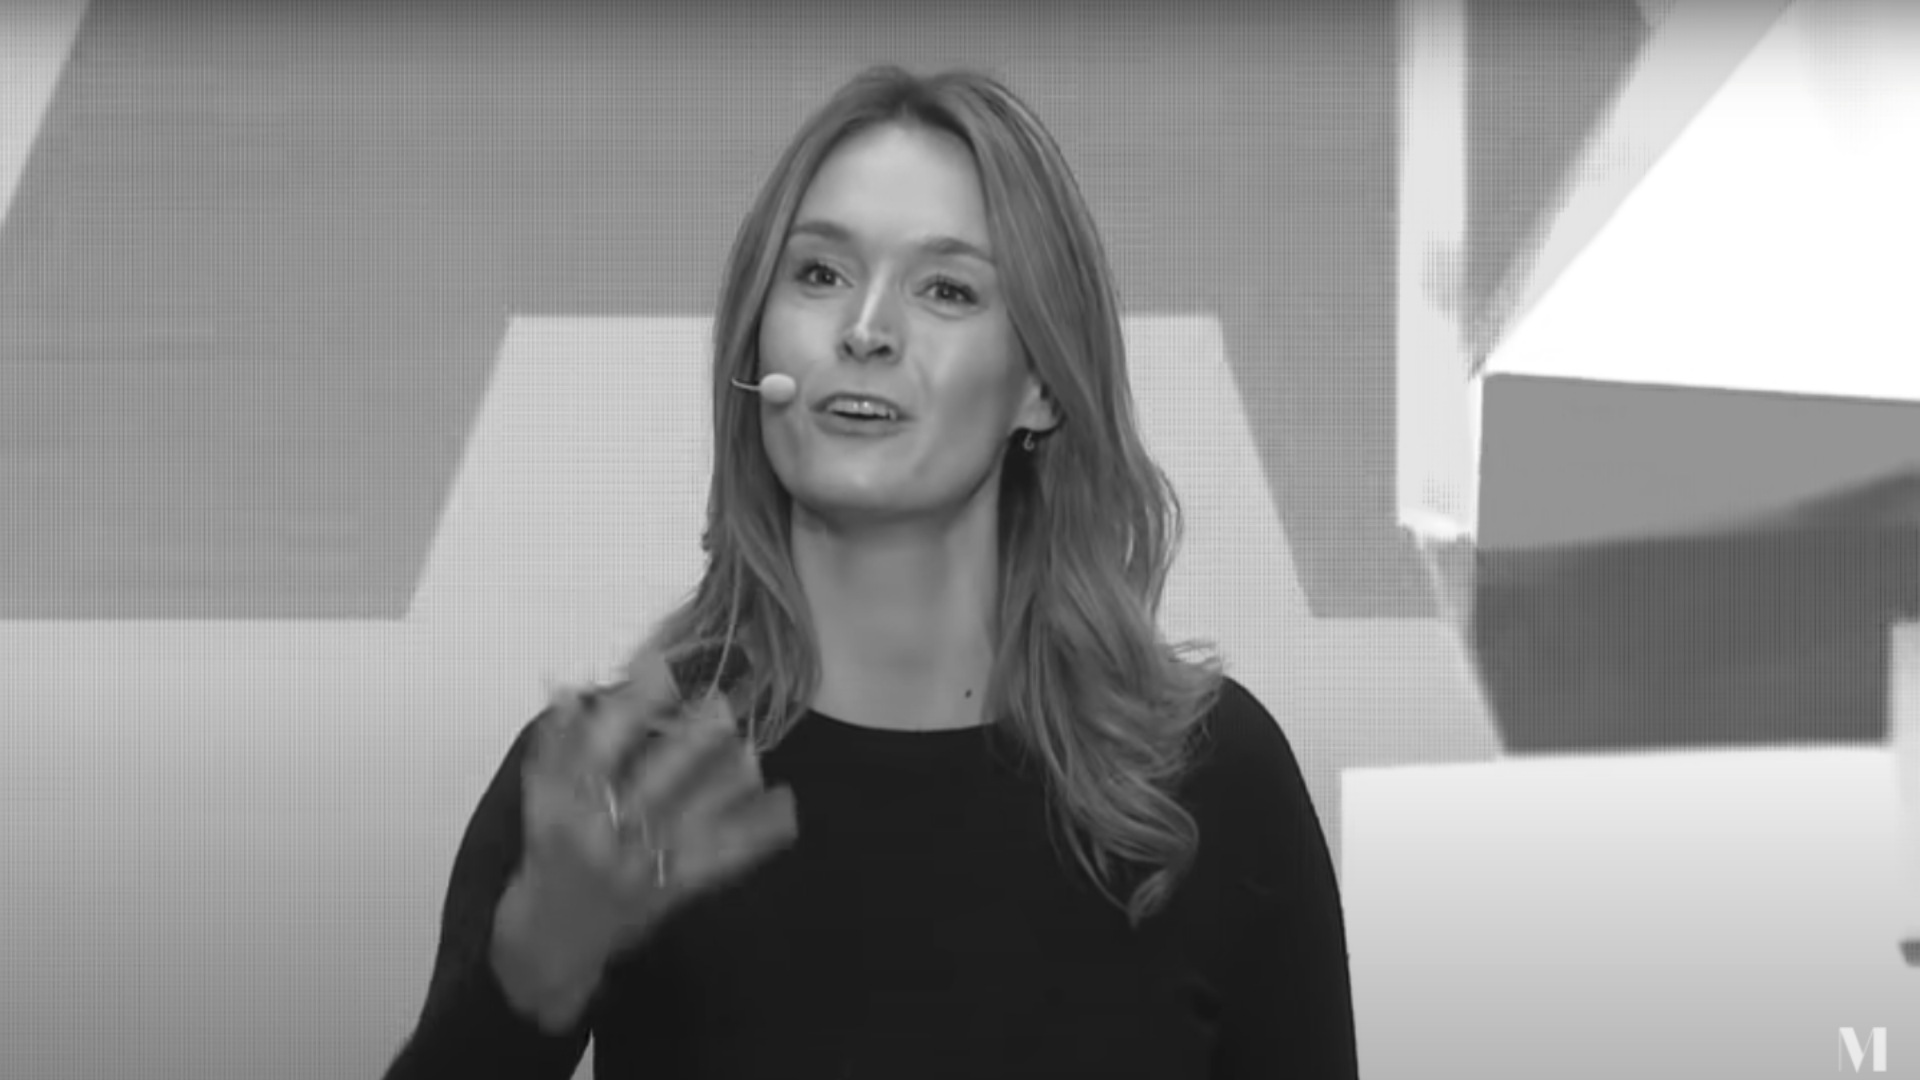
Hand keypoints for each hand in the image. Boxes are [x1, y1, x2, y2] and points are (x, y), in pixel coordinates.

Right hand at [494, 642, 798, 1026]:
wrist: (550, 945)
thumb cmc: (547, 860)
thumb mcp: (540, 801)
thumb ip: (556, 743)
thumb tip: (572, 686)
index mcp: (566, 810)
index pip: (599, 747)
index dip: (631, 705)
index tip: (661, 664)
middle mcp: (606, 838)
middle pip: (655, 783)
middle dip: (691, 744)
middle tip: (724, 704)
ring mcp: (643, 866)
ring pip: (693, 819)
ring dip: (728, 783)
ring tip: (754, 749)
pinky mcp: (673, 891)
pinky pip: (721, 861)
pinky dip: (756, 834)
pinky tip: (787, 806)